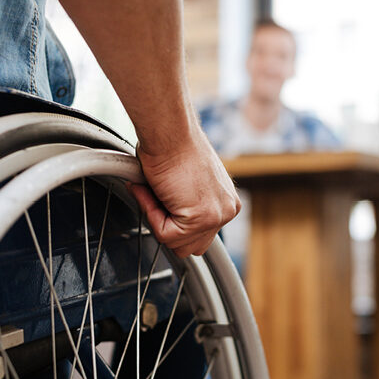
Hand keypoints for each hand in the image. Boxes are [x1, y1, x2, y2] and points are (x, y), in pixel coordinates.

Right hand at [128, 124, 240, 257]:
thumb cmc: (173, 148)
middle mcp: (227, 210)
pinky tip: (155, 191)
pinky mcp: (201, 218)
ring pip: (177, 244)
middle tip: (159, 198)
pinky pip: (166, 234)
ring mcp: (217, 216)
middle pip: (192, 246)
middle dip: (169, 227)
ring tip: (156, 191)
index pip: (200, 235)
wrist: (170, 132)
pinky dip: (151, 214)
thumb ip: (187, 205)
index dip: (174, 220)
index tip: (165, 197)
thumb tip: (169, 219)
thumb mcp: (188, 183)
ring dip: (158, 219)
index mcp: (227, 203)